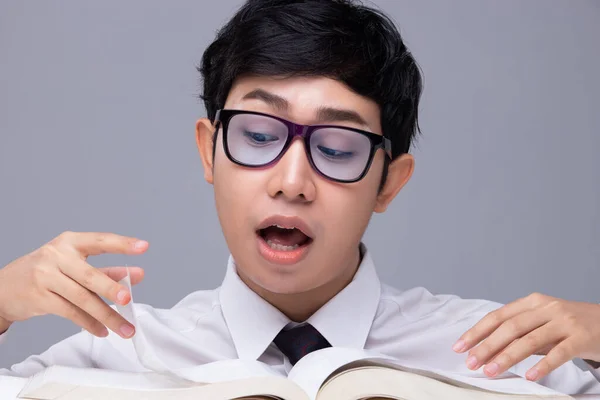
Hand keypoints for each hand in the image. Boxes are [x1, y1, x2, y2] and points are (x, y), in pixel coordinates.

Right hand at [0, 231, 147, 338]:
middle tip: (128, 299)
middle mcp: (57, 256)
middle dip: (111, 288)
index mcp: (70, 242)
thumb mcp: (74, 264)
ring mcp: (46, 277)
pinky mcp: (39, 298)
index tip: (143, 247)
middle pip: (89, 275)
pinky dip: (89, 324)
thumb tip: (137, 275)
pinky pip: (71, 313)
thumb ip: (106, 270)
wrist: (4, 287)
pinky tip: (102, 331)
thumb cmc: (47, 272)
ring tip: (125, 327)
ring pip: (82, 299)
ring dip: (107, 316)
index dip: (122, 244)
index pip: (100, 241)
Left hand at [452, 293, 599, 380]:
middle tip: (471, 362)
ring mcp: (564, 322)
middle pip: (510, 328)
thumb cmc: (571, 325)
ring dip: (507, 357)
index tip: (460, 346)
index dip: (477, 331)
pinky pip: (559, 353)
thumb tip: (488, 350)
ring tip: (491, 371)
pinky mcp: (581, 337)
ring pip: (529, 340)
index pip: (498, 316)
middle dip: (486, 346)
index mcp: (532, 302)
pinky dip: (542, 365)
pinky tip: (529, 375)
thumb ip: (520, 333)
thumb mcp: (543, 322)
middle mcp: (546, 308)